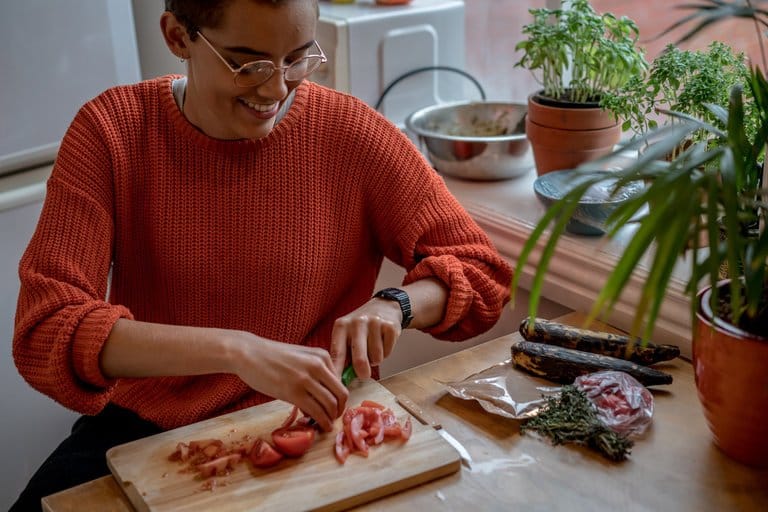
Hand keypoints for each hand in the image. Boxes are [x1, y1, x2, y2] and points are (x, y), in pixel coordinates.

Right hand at [232, 334, 347, 431]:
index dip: (339, 398)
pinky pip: (316, 411)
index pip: (340, 382)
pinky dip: (321, 422)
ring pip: (330, 405)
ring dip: (330, 419)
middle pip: (341, 394)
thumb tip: (322, 397)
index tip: (333, 408)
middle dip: (339, 410)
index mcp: (322, 355)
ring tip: (325, 425)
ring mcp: (306, 379)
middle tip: (333, 419)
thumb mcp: (300, 357)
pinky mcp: (294, 392)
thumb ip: (315, 372)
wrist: (248, 353)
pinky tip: (319, 426)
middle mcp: (318, 365)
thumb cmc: (271, 356)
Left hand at [330, 298, 401, 379]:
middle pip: (359, 358)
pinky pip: (387, 352)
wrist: (384, 306)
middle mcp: (357, 322)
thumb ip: (342, 353)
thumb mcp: (346, 333)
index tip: (337, 385)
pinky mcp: (390, 327)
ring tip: (373, 350)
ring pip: (376, 357)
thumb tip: (338, 379)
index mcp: (342, 325)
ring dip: (375, 360)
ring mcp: (375, 323)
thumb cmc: (360, 327)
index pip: (337, 352)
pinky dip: (385, 353)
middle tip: (364, 375)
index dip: (336, 371)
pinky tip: (382, 343)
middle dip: (362, 372)